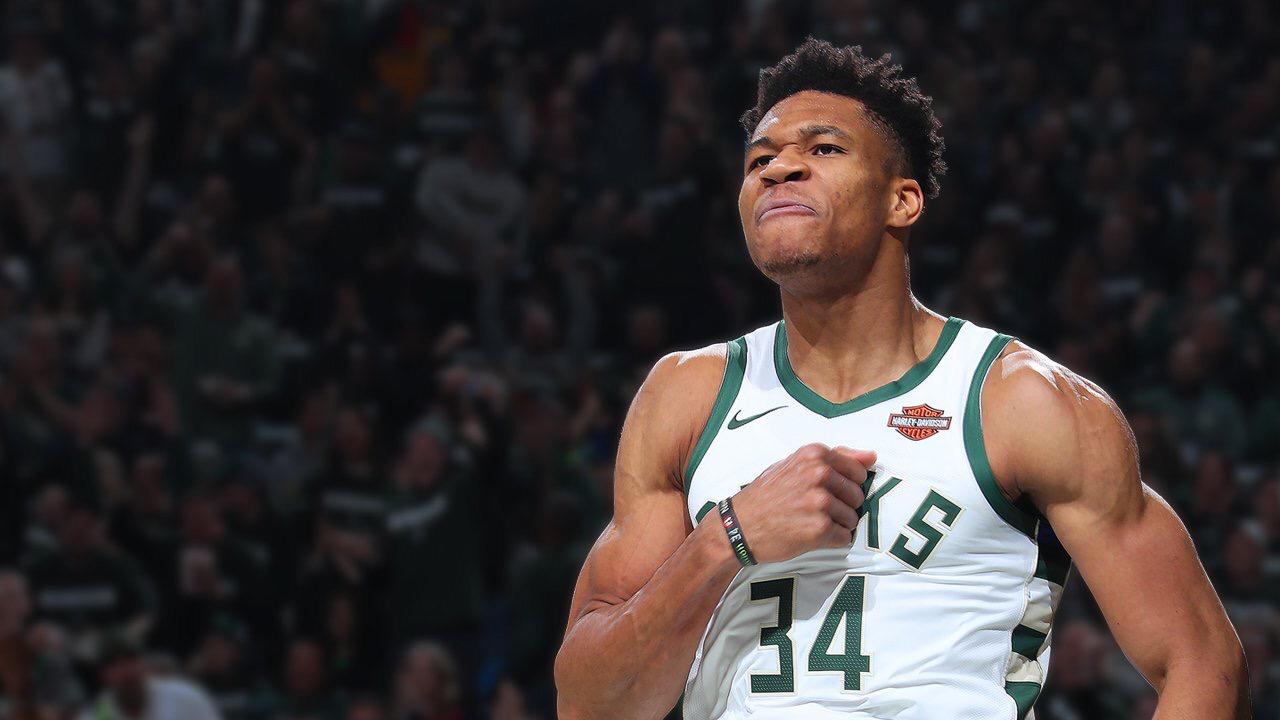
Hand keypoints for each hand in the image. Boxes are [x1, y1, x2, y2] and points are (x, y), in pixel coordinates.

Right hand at [727, 444, 874, 563]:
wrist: (739, 526)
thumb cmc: (767, 495)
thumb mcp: (796, 464)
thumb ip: (836, 457)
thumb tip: (872, 456)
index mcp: (815, 454)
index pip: (858, 470)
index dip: (845, 485)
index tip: (827, 491)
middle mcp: (819, 474)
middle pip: (857, 495)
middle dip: (842, 506)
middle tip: (814, 510)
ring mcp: (820, 502)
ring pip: (853, 518)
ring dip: (837, 525)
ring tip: (810, 522)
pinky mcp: (820, 529)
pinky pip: (844, 537)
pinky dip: (831, 541)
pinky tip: (809, 535)